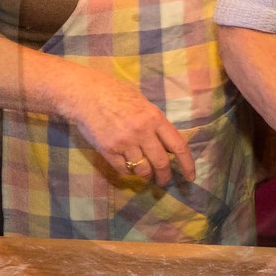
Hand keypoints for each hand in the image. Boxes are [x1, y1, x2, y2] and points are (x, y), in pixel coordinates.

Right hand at [60, 67, 194, 185]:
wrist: (85, 93)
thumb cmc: (114, 93)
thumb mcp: (142, 103)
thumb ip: (154, 123)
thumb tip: (167, 145)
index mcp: (154, 118)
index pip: (178, 146)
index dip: (187, 164)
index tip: (190, 176)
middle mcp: (142, 132)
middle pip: (161, 163)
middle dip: (165, 177)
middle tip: (164, 181)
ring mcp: (124, 142)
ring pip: (143, 170)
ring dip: (146, 175)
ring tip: (144, 174)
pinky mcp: (108, 150)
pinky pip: (123, 169)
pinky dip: (127, 171)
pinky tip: (127, 166)